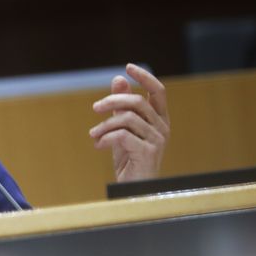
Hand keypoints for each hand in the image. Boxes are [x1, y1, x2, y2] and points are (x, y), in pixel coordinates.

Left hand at [90, 64, 169, 182]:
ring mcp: (158, 140)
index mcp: (159, 119)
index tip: (127, 67)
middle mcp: (162, 127)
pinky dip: (105, 138)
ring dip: (104, 125)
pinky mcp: (148, 152)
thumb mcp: (122, 129)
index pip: (158, 91)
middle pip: (138, 102)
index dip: (144, 77)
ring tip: (93, 135)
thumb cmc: (129, 158)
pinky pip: (123, 136)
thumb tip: (118, 79)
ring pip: (128, 119)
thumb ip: (121, 107)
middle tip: (95, 108)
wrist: (134, 189)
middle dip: (112, 101)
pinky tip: (97, 146)